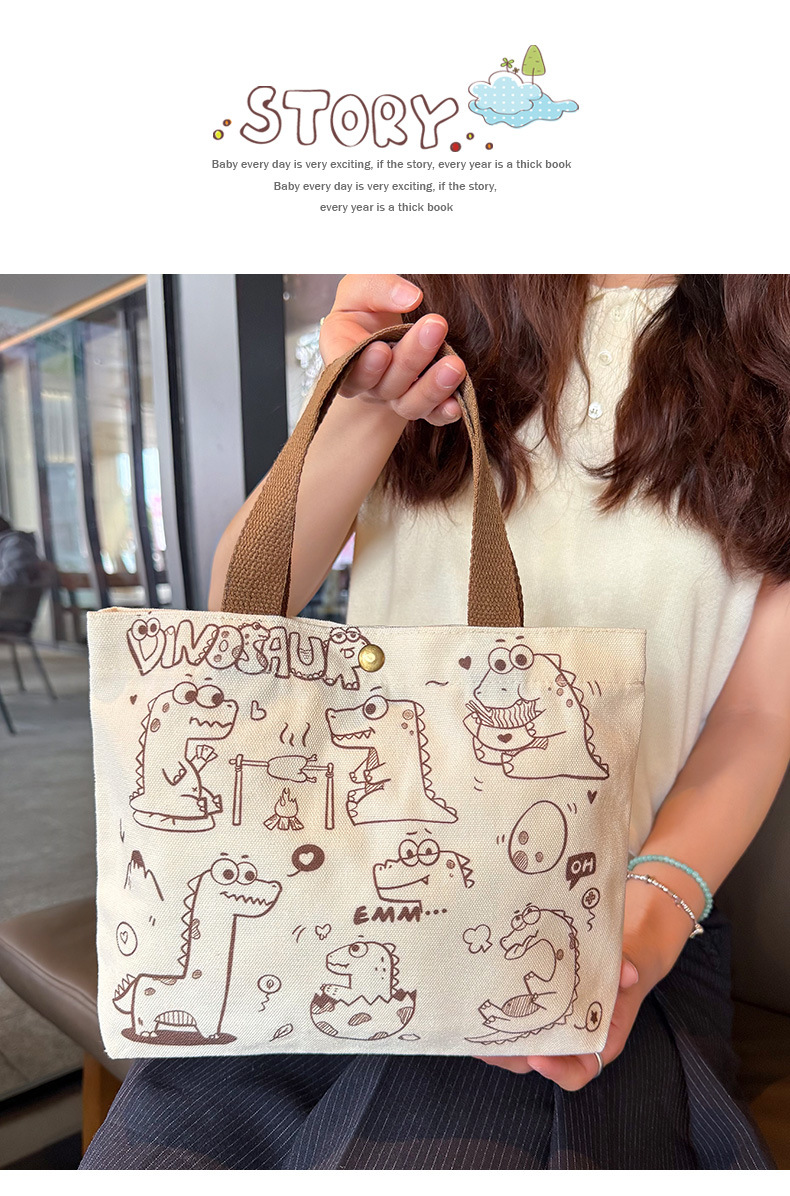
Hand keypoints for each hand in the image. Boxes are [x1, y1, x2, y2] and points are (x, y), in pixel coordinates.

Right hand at [319, 274, 466, 426]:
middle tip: (435, 327)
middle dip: (410, 359)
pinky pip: (431, 416)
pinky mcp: (419, 403)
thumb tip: (411, 297)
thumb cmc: (368, 303)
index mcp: (341, 351)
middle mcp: (367, 382)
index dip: (362, 367)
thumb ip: (378, 287)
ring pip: (409, 404)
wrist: (384, 323)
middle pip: (385, 383)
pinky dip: (443, 412)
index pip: (345, 368)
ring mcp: (393, 397)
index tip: (381, 349)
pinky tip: (457, 403)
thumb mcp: (361, 285)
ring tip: (454, 366)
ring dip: (431, 388)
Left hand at [475, 956, 641, 1084]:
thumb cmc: (617, 974)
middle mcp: (567, 1044)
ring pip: (517, 1049)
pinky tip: (470, 1014)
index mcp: (594, 1043)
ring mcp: (545, 1031)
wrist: (609, 961)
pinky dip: (491, 1025)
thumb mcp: (625, 971)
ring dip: (495, 1044)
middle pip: (537, 1062)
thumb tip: (628, 973)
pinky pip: (509, 1028)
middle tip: (490, 1046)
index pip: (577, 1072)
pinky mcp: (528, 1017)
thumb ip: (625, 971)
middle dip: (512, 1057)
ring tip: (472, 1033)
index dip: (558, 1072)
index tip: (538, 1058)